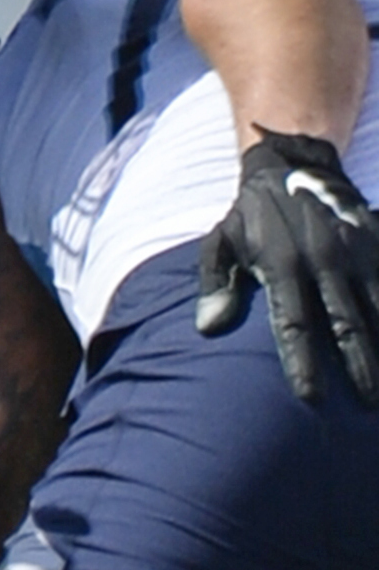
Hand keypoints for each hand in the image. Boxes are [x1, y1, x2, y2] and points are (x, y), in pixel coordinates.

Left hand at [197, 128, 378, 405]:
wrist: (296, 164)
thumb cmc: (253, 216)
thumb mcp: (222, 242)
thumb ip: (216, 285)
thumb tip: (207, 329)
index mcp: (282, 266)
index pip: (293, 324)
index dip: (302, 362)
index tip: (310, 398)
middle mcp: (323, 262)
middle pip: (345, 325)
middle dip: (360, 367)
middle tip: (370, 405)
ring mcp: (355, 252)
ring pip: (376, 308)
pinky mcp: (375, 243)